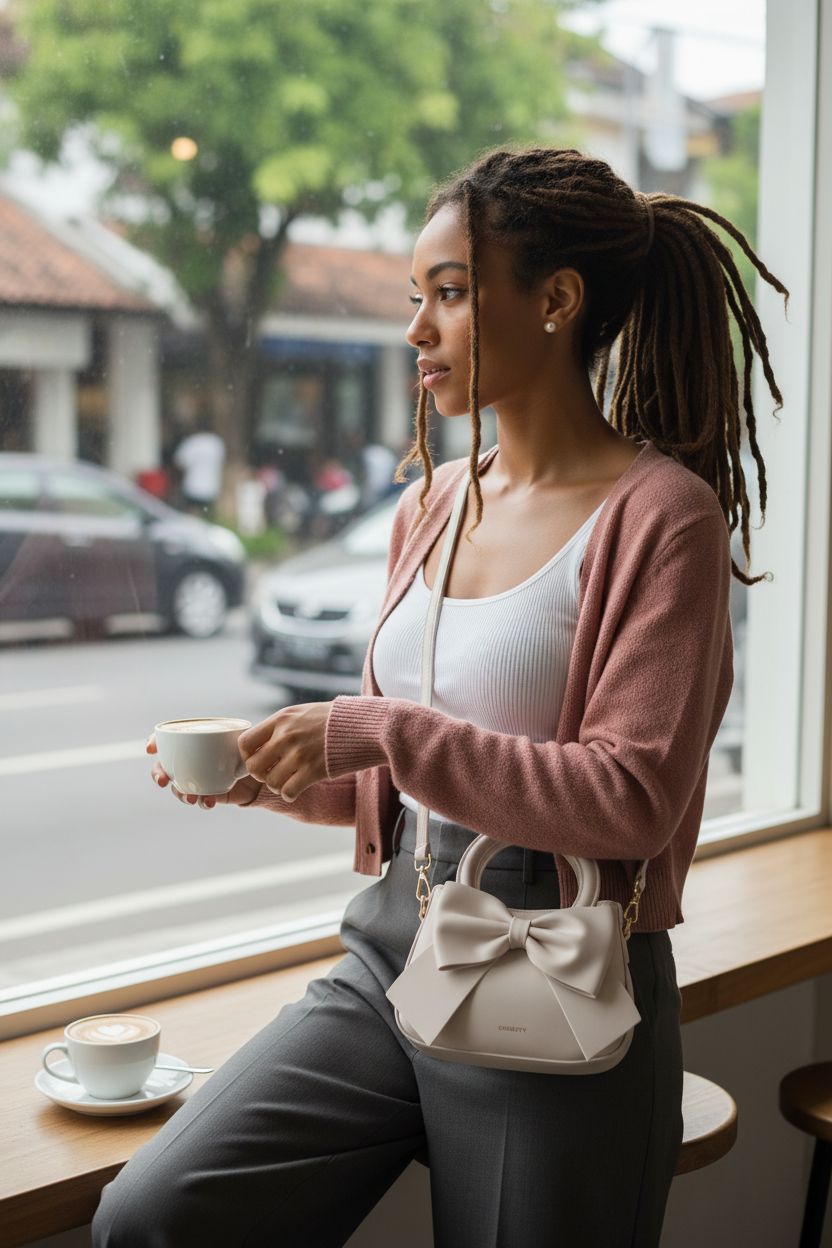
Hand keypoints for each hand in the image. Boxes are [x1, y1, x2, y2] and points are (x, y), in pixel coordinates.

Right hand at [146, 733, 261, 809]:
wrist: (261, 774)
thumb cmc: (250, 750)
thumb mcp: (244, 739)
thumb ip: (239, 738)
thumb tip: (237, 742)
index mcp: (194, 741)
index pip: (167, 739)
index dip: (154, 742)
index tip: (150, 749)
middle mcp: (189, 759)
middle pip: (163, 765)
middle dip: (158, 773)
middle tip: (163, 781)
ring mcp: (195, 778)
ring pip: (177, 787)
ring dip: (180, 793)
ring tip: (191, 798)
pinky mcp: (205, 793)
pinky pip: (198, 799)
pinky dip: (201, 802)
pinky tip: (208, 802)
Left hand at [237, 701, 333, 801]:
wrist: (364, 725)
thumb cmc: (334, 719)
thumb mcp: (303, 712)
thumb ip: (282, 726)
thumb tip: (262, 744)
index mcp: (281, 719)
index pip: (245, 743)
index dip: (248, 756)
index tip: (259, 759)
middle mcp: (286, 736)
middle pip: (253, 767)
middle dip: (261, 774)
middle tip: (274, 773)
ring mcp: (299, 754)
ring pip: (270, 782)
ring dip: (277, 786)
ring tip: (289, 780)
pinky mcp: (313, 771)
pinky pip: (288, 792)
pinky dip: (290, 794)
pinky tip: (298, 788)